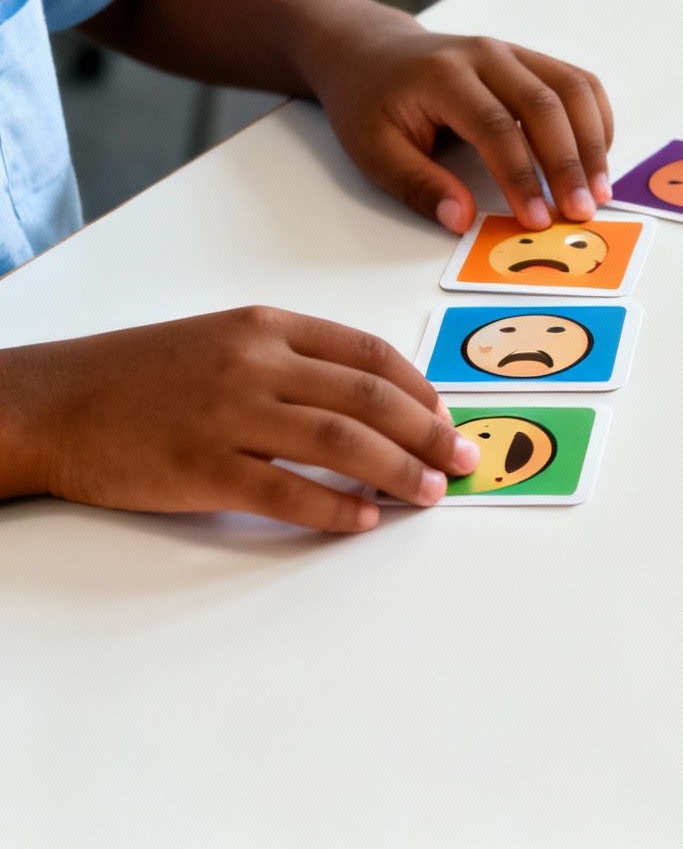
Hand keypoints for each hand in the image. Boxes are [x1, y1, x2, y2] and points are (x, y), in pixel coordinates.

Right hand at [0, 308, 479, 531]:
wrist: (54, 402)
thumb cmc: (140, 376)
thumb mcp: (223, 341)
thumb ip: (293, 362)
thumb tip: (372, 404)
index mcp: (267, 327)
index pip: (370, 354)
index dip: (421, 390)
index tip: (448, 419)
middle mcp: (256, 364)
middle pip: (371, 399)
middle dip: (430, 433)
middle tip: (463, 461)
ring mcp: (230, 415)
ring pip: (343, 445)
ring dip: (399, 472)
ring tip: (428, 494)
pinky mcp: (204, 468)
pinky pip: (290, 493)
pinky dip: (337, 509)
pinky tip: (364, 521)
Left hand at [304, 16, 614, 233]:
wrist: (370, 51)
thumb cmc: (370, 103)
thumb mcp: (373, 150)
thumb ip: (419, 185)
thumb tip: (463, 219)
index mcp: (442, 75)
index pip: (495, 127)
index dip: (521, 176)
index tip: (537, 219)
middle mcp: (485, 55)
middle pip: (545, 105)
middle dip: (568, 164)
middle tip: (582, 212)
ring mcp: (513, 52)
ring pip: (573, 89)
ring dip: (592, 143)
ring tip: (598, 191)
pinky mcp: (530, 59)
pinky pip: (579, 84)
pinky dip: (595, 120)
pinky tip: (595, 157)